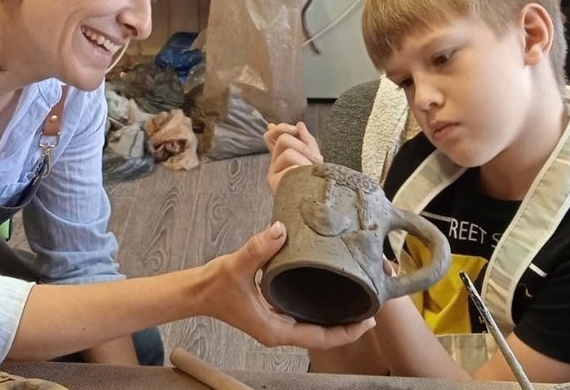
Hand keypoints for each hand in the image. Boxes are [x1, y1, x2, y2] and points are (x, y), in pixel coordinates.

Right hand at [201, 222, 375, 348]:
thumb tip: (281, 229)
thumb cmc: (214, 285)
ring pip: (315, 328)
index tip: (369, 321)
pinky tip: (331, 292)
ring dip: (336, 318)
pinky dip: (321, 309)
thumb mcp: (236, 266)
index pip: (320, 338)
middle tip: (373, 306)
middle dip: (348, 326)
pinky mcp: (273, 314)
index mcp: (276, 331)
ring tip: (358, 298)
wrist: (196, 291)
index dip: (347, 332)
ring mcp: (276, 324)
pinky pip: (304, 317)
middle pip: (323, 336)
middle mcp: (279, 332)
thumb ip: (258, 248)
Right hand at [264, 121, 322, 193]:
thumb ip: (306, 140)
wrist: (318, 201)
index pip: (270, 136)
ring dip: (306, 160)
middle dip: (304, 146)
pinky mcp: (275, 183)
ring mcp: (274, 173)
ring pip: (288, 153)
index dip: (281, 128)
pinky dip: (303, 171)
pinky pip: (291, 168)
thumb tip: (299, 125)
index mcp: (282, 155)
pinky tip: (307, 180)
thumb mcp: (314, 155)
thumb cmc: (315, 179)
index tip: (295, 130)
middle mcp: (275, 163)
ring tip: (314, 171)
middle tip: (317, 158)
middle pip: (283, 140)